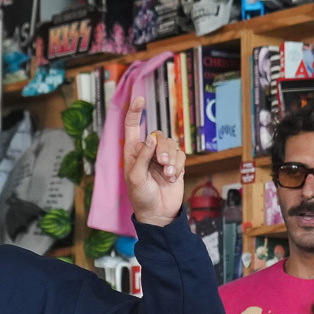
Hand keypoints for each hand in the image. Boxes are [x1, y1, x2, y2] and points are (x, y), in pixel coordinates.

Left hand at [123, 96, 185, 226]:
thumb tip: (150, 137)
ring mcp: (162, 158)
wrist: (157, 213)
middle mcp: (147, 151)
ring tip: (168, 175)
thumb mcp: (136, 177)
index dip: (135, 112)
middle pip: (158, 135)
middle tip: (162, 164)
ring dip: (171, 159)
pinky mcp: (175, 165)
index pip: (132, 126)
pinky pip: (181, 155)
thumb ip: (142, 156)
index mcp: (133, 151)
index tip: (140, 99)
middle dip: (162, 148)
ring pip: (171, 144)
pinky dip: (178, 166)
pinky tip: (172, 179)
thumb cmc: (141, 196)